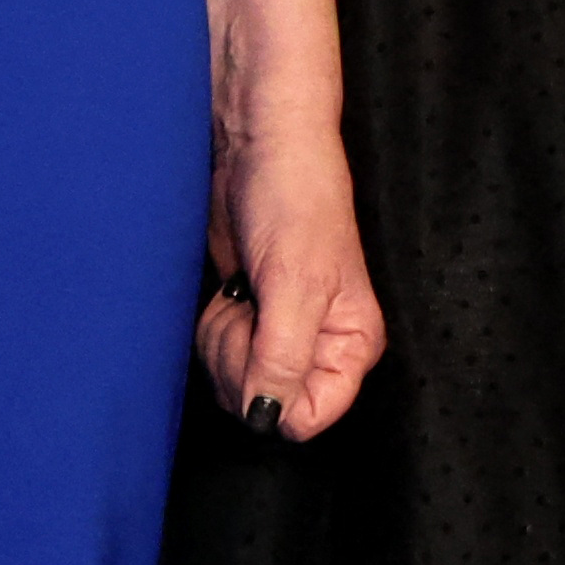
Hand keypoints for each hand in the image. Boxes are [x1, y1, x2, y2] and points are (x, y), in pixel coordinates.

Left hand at [196, 111, 383, 443]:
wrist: (254, 145)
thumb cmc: (293, 195)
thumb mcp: (293, 281)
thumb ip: (282, 357)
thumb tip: (267, 419)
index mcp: (352, 345)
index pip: (310, 418)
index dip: (272, 394)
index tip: (262, 342)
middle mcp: (322, 347)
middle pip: (265, 405)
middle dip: (240, 361)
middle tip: (249, 307)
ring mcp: (283, 336)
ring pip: (237, 386)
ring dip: (223, 344)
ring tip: (242, 291)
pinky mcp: (251, 320)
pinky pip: (220, 359)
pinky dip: (212, 332)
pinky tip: (229, 293)